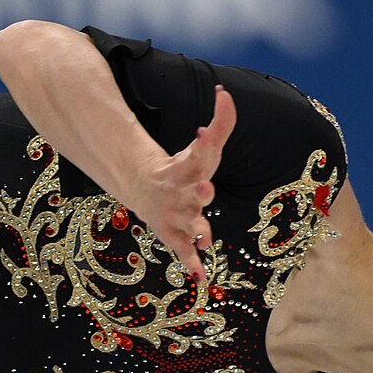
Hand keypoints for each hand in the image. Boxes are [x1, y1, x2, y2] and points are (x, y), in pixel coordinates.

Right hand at [126, 85, 234, 282]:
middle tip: (204, 189)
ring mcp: (177, 216)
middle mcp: (182, 193)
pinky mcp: (175, 236)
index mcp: (189, 168)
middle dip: (199, 193)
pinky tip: (199, 279)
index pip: (199, 154)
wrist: (147, 191)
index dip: (203, 143)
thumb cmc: (183, 168)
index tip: (202, 131)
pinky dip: (191, 266)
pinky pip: (184, 253)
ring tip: (205, 239)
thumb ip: (220, 121)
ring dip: (197, 231)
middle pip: (193, 194)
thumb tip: (225, 93)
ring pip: (189, 225)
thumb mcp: (203, 148)